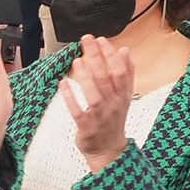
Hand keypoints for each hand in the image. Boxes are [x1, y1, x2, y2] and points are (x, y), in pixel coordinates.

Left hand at [60, 35, 134, 171]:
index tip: (101, 40)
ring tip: (77, 61)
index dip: (111, 55)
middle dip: (97, 57)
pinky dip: (71, 98)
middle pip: (106, 78)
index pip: (121, 71)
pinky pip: (78, 111)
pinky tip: (64, 84)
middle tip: (86, 41)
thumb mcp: (123, 96)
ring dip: (86, 77)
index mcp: (122, 95)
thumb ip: (126, 73)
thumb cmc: (113, 119)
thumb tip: (124, 50)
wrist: (109, 150)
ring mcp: (100, 116)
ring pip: (94, 94)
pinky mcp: (86, 127)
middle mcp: (113, 104)